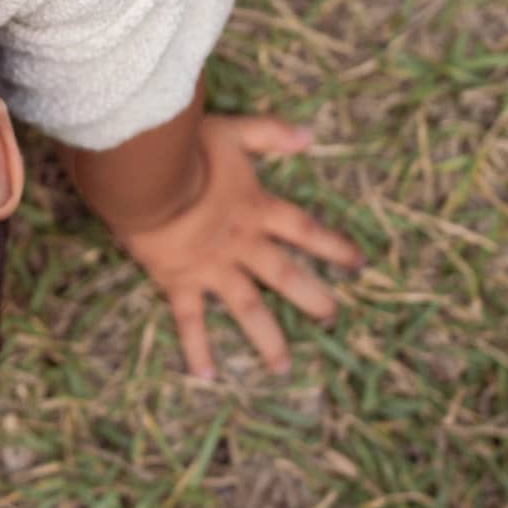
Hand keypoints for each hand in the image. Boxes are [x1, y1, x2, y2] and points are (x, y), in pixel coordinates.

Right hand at [107, 115, 361, 381]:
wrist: (147, 178)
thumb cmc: (185, 149)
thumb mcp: (232, 131)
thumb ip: (270, 133)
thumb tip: (310, 136)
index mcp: (257, 209)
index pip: (306, 230)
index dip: (334, 246)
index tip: (360, 264)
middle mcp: (242, 245)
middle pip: (285, 276)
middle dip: (312, 298)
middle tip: (333, 318)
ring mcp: (212, 268)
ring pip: (247, 308)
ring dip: (267, 338)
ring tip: (282, 366)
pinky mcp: (180, 282)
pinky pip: (190, 321)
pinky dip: (197, 348)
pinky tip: (206, 376)